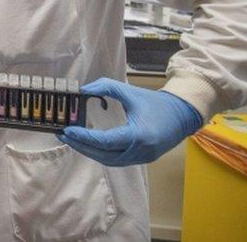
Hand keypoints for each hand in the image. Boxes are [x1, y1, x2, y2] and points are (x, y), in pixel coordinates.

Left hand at [57, 77, 202, 165]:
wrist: (182, 115)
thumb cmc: (156, 102)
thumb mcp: (130, 91)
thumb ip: (105, 87)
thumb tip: (83, 90)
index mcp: (139, 135)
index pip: (105, 141)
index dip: (84, 137)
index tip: (68, 130)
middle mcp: (140, 151)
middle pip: (103, 155)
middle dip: (81, 146)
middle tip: (64, 134)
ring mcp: (142, 158)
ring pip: (108, 160)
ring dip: (88, 151)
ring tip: (72, 139)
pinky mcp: (141, 160)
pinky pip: (116, 160)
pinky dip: (100, 153)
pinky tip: (88, 144)